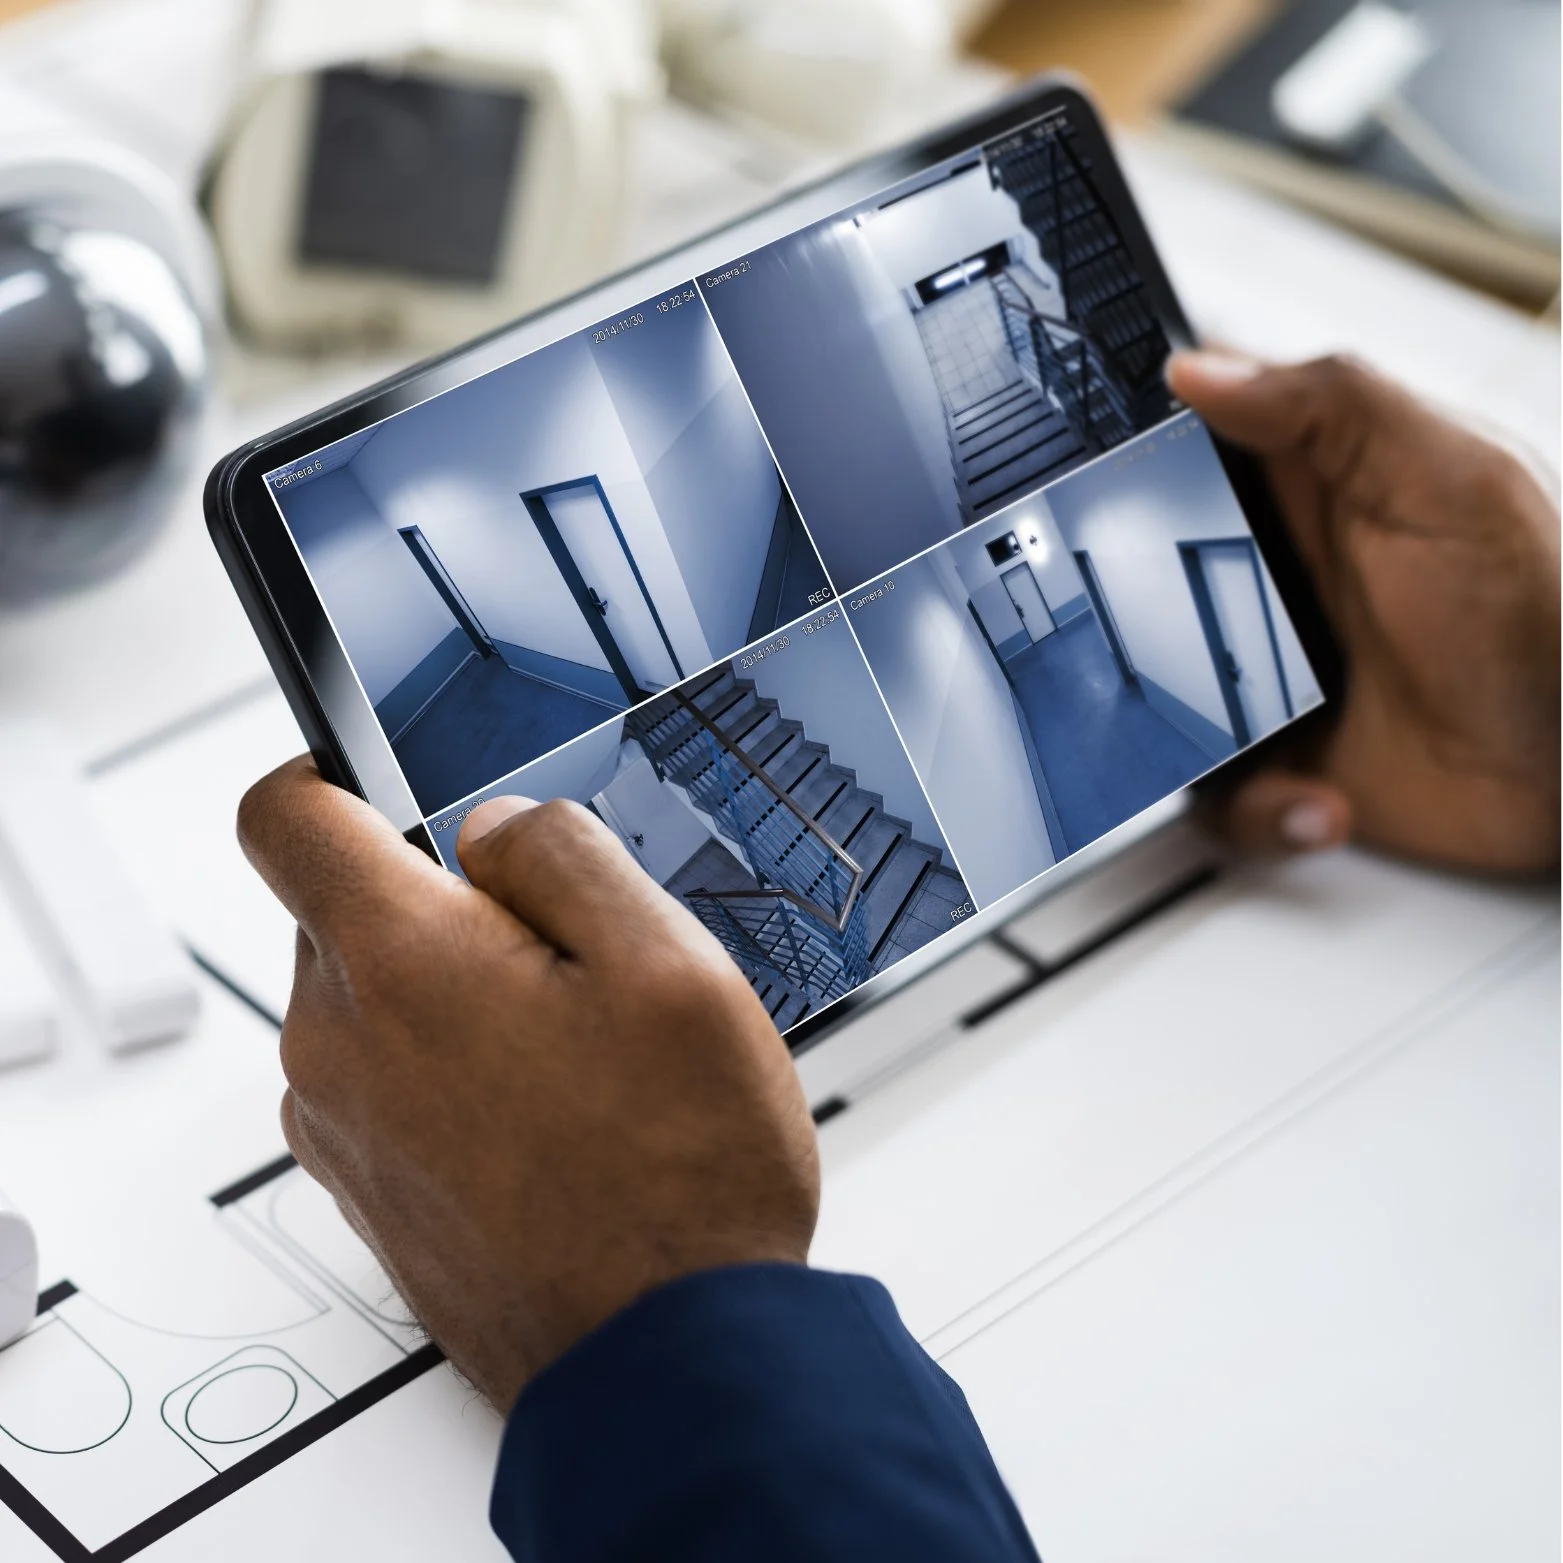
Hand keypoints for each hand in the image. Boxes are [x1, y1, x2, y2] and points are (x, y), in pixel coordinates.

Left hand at [237, 763, 819, 1412]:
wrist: (666, 1364)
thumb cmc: (679, 1179)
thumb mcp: (670, 966)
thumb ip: (566, 856)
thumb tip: (494, 826)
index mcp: (401, 965)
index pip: (282, 815)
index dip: (330, 771)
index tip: (390, 784)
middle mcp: (339, 1048)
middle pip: (344, 911)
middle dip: (442, 901)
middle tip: (563, 953)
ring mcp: (344, 1130)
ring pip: (373, 1000)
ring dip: (454, 993)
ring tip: (574, 1049)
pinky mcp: (369, 1191)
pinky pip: (385, 1082)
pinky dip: (449, 1069)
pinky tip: (553, 1113)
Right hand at [1168, 350, 1558, 874]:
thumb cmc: (1548, 615)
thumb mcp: (1453, 483)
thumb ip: (1335, 408)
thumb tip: (1203, 369)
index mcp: (1315, 492)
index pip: (1192, 448)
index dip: (1133, 454)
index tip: (1095, 483)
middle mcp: (1280, 580)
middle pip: (1143, 582)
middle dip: (1128, 622)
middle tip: (1166, 643)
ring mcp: (1271, 672)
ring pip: (1161, 697)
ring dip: (1193, 737)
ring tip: (1265, 744)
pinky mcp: (1281, 759)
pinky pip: (1217, 791)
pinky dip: (1258, 809)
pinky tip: (1320, 798)